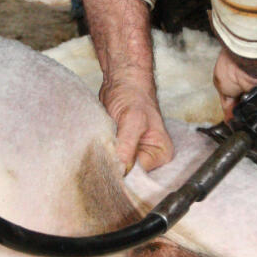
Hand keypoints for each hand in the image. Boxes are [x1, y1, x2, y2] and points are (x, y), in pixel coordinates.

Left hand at [80, 0, 173, 171]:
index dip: (122, 174)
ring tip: (98, 153)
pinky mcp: (121, 150)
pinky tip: (96, 151)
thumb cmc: (133, 96)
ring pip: (117, 168)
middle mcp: (150, 158)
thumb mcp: (132, 120)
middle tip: (99, 161)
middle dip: (113, 169)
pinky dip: (102, 156)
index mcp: (160, 154)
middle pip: (128, 175)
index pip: (139, 175)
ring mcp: (135, 154)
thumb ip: (127, 145)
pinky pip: (110, 159)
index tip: (106, 170)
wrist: (122, 81)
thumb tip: (120, 170)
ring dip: (106, 162)